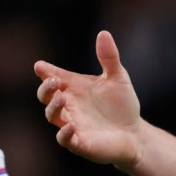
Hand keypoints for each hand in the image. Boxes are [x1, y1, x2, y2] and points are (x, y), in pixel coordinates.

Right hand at [35, 30, 141, 169]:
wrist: (135, 133)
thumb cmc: (122, 106)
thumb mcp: (118, 78)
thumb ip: (109, 58)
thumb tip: (104, 33)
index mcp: (74, 88)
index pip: (54, 77)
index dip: (46, 72)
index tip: (40, 66)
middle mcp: (69, 106)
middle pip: (46, 97)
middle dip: (46, 89)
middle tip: (54, 81)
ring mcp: (72, 124)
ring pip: (53, 116)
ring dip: (54, 107)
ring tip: (62, 98)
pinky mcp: (79, 143)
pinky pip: (65, 139)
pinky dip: (65, 133)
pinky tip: (71, 125)